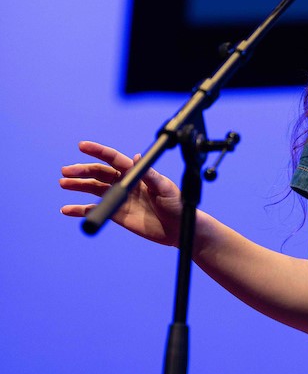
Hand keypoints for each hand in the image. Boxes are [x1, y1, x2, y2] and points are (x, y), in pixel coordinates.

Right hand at [59, 140, 182, 245]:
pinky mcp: (116, 214)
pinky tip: (66, 209)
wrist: (178, 228)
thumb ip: (150, 175)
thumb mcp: (165, 187)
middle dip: (82, 170)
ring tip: (63, 183)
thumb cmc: (177, 204)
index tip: (82, 145)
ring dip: (78, 185)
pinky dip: (79, 209)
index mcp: (137, 173)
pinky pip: (94, 209)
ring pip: (94, 188)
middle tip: (66, 170)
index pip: (114, 159)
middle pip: (99, 173)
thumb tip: (137, 156)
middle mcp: (126, 183)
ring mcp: (120, 198)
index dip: (98, 151)